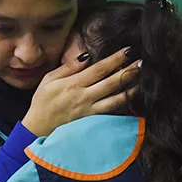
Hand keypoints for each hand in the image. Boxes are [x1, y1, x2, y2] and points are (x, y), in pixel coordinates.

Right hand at [22, 48, 139, 136]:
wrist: (37, 129)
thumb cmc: (42, 102)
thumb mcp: (49, 79)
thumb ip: (69, 67)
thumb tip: (87, 55)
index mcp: (73, 84)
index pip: (99, 69)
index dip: (115, 59)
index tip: (128, 51)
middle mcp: (84, 97)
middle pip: (112, 82)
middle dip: (129, 72)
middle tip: (143, 63)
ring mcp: (90, 111)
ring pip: (116, 99)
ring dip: (131, 89)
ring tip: (144, 81)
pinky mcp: (93, 122)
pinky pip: (112, 113)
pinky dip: (124, 106)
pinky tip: (133, 99)